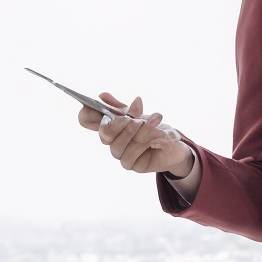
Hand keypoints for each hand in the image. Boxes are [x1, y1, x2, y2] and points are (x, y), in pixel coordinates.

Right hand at [78, 92, 195, 179]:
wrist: (175, 143)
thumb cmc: (154, 127)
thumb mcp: (139, 114)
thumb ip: (122, 107)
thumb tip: (102, 96)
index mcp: (111, 124)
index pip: (87, 120)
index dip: (86, 113)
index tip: (90, 105)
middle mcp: (112, 140)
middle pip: (104, 134)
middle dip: (119, 125)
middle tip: (135, 119)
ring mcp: (121, 154)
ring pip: (118, 145)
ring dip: (139, 132)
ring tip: (155, 121)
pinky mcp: (132, 165)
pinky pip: (132, 154)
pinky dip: (146, 142)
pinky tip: (159, 136)